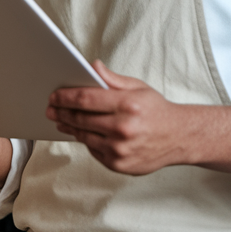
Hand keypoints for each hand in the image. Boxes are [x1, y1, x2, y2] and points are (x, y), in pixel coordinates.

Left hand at [46, 60, 187, 173]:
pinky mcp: (119, 164)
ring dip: (70, 128)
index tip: (54, 96)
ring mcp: (120, 149)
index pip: (86, 98)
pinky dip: (86, 141)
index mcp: (128, 105)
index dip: (66, 97)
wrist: (179, 138)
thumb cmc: (157, 111)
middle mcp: (123, 128)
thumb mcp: (139, 88)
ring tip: (61, 121)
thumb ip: (113, 79)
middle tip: (51, 109)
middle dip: (62, 113)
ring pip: (84, 136)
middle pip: (81, 119)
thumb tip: (92, 67)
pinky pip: (94, 151)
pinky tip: (81, 133)